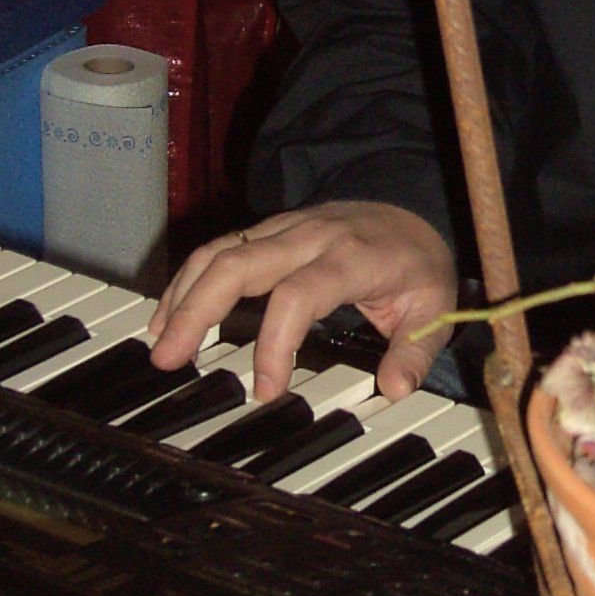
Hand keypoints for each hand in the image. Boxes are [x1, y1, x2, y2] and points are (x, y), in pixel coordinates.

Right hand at [147, 201, 457, 403]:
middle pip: (238, 264)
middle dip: (196, 310)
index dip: (274, 344)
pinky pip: (219, 249)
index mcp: (351, 257)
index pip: (298, 296)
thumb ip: (415, 352)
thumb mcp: (434, 308)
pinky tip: (170, 315)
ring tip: (160, 342)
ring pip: (219, 251)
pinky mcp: (267, 231)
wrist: (410, 205)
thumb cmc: (416, 262)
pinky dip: (188, 280)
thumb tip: (394, 390)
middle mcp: (309, 237)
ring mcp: (283, 229)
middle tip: (170, 359)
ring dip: (182, 294)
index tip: (266, 390)